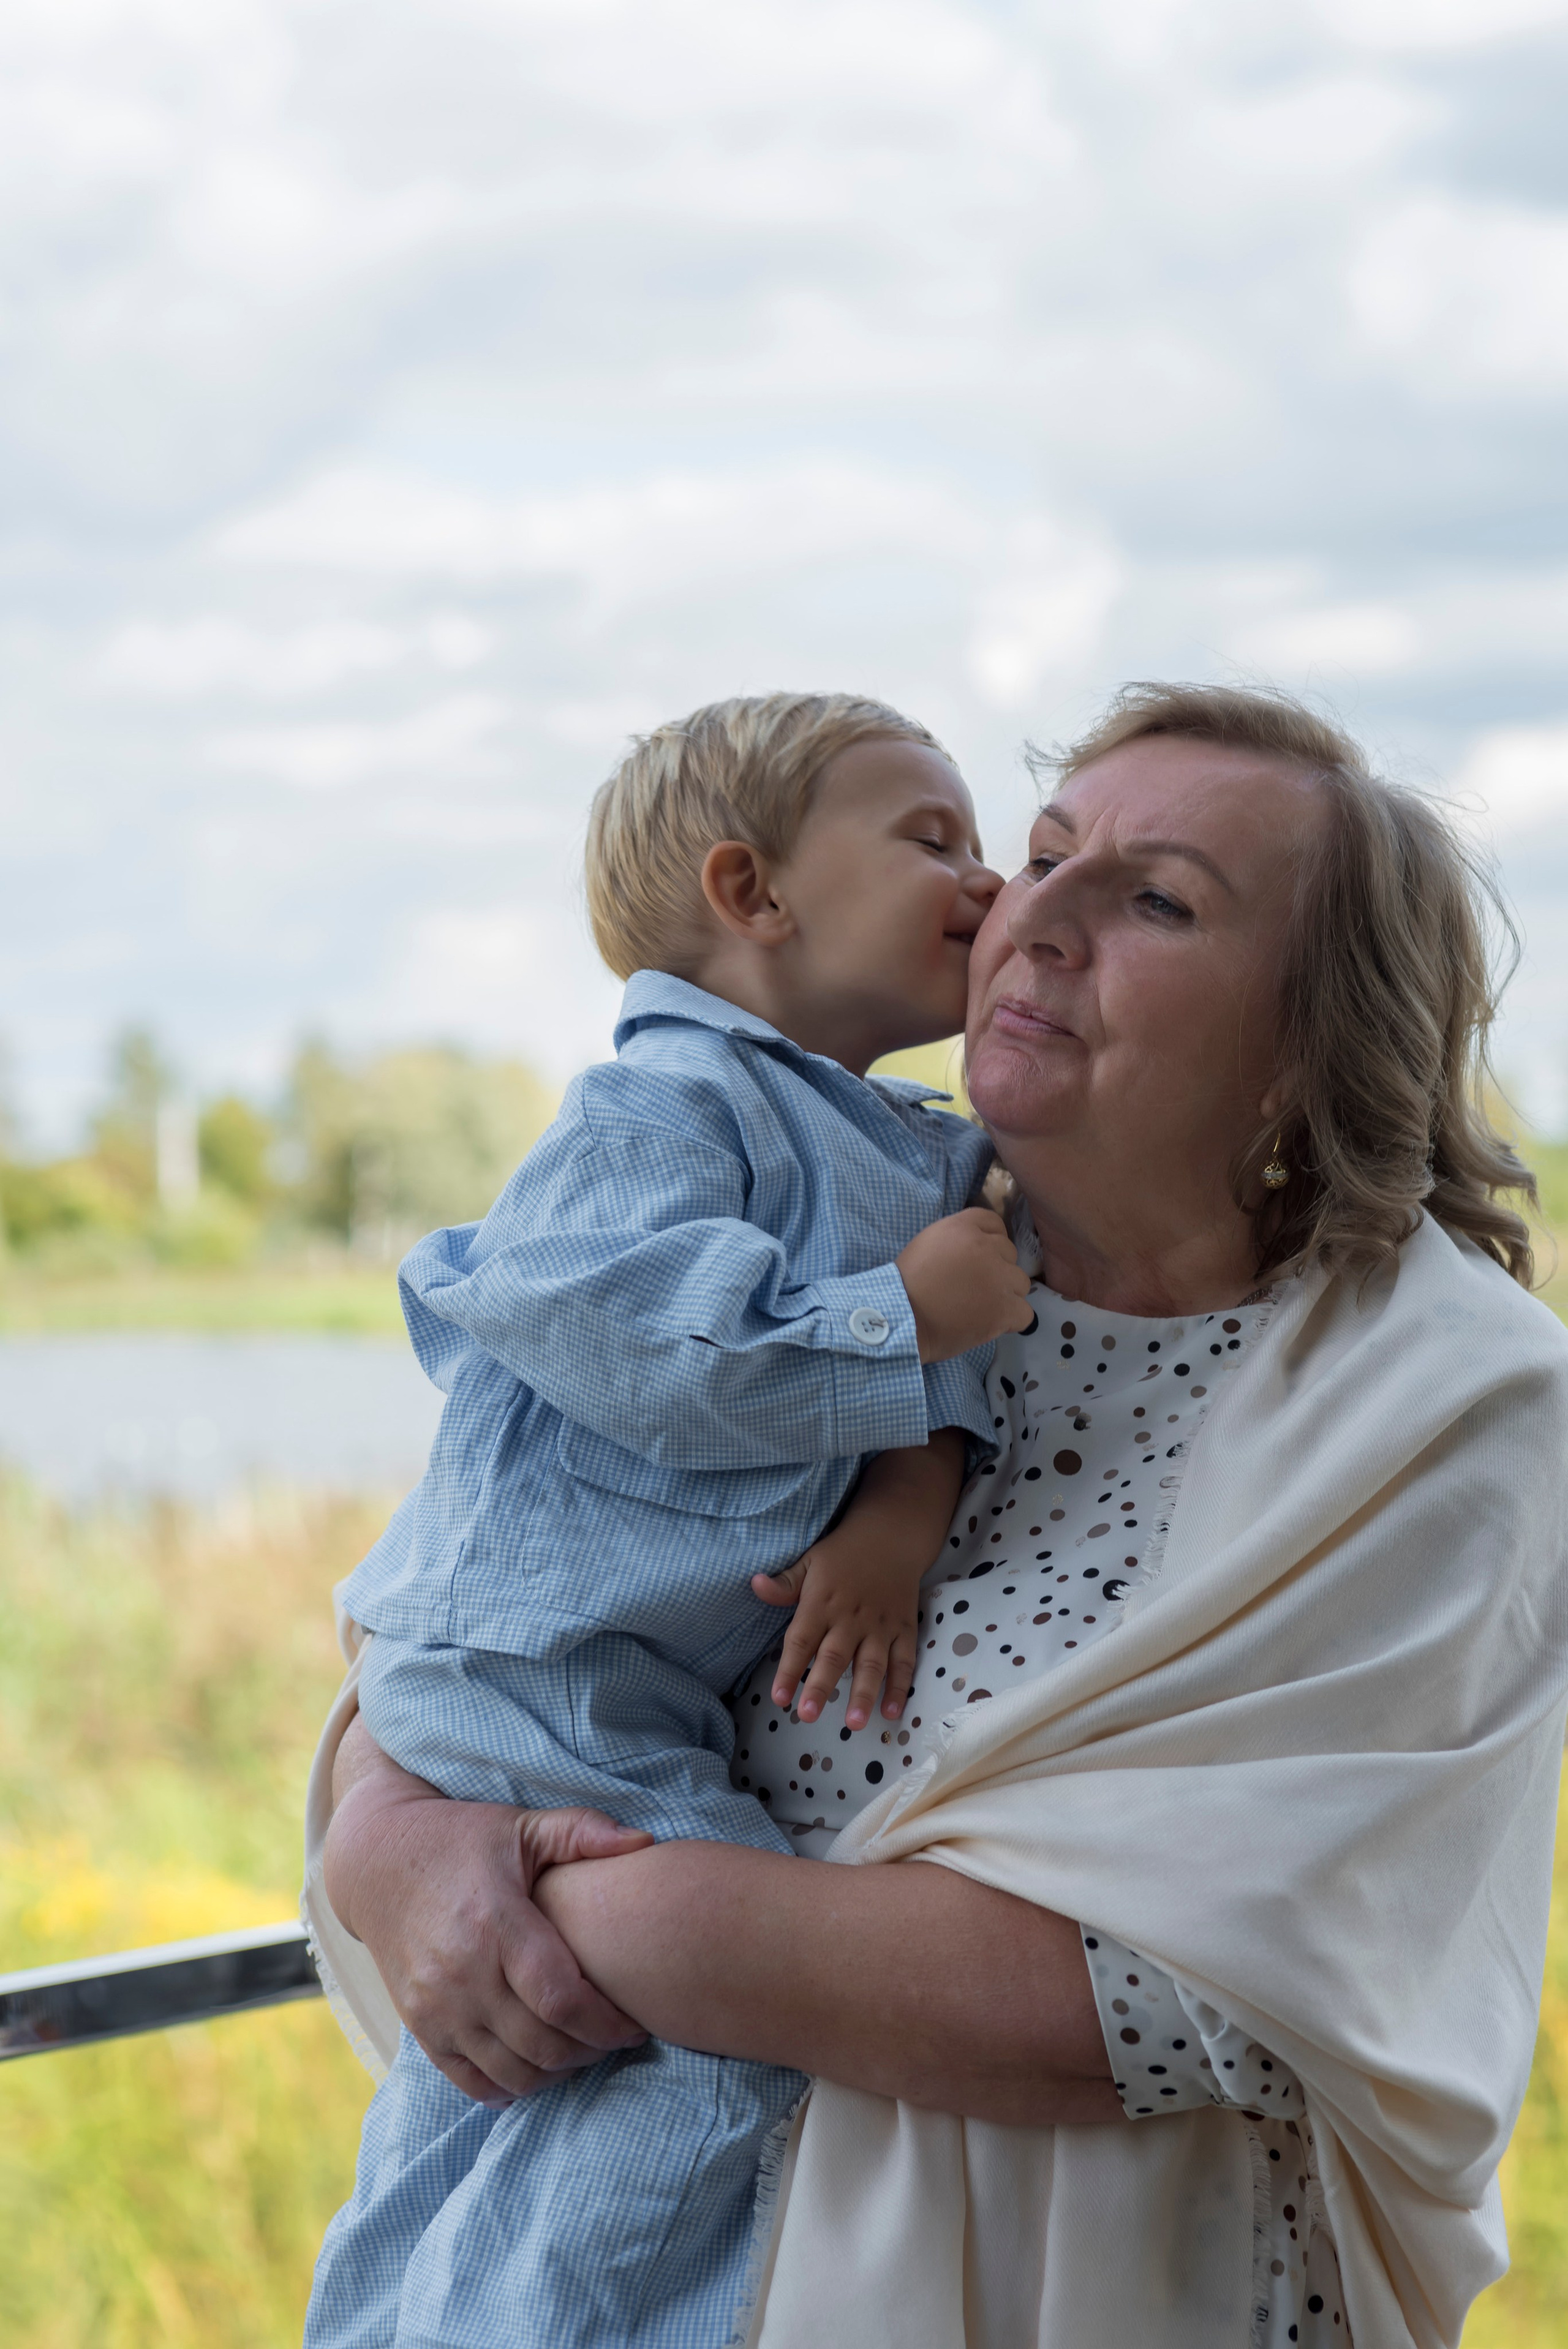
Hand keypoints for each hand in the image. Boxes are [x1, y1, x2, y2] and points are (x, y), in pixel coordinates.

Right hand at [325, 1732, 654, 2105]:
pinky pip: (469, 2081)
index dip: (605, 2023)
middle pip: (542, 2043)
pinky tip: (536, 2071)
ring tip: (581, 2051)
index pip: (561, 1997)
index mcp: (494, 1921)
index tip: (635, 2026)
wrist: (377, 1861)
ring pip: (511, 2071)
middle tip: (614, 2039)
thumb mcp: (521, 1825)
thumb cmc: (462, 1840)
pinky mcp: (418, 2026)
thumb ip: (582, 1832)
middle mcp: (461, 1971)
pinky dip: (508, 2089)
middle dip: (589, 2051)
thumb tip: (645, 1842)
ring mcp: (435, 2006)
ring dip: (556, 2073)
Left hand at [752, 1535, 918, 1729]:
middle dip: (820, 1687)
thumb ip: (785, 1583)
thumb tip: (754, 1585)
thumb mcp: (810, 1561)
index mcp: (822, 1603)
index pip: (801, 1640)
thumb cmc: (843, 1553)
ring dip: (863, 1694)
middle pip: (833, 1656)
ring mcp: (880, 1626)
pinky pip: (904, 1661)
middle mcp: (850, 1618)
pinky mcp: (903, 1629)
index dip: (788, 1670)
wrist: (891, 1536)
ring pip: (871, 1664)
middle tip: (807, 1716)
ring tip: (853, 1724)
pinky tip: (892, 1713)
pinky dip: (900, 1687)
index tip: (778, 1698)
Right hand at [895, 1206, 1034, 1362]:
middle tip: (975, 1287)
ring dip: (1006, 1294)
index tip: (981, 1258)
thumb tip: (978, 1249)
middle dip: (997, 1269)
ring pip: (1020, 1282)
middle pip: (1010, 1253)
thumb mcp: (928, 1243)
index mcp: (963, 1228)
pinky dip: (1012, 1320)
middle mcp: (986, 1247)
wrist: (901, 1320)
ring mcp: (998, 1279)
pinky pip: (1025, 1313)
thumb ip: (957, 1240)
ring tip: (983, 1308)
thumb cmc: (906, 1285)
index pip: (994, 1223)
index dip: (991, 1241)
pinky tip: (993, 1323)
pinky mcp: (1004, 1309)